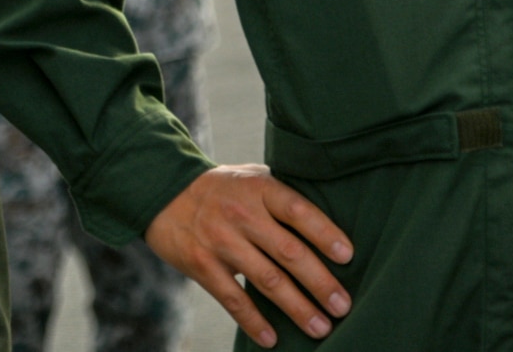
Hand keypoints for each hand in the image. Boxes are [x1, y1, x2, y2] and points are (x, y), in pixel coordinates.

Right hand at [145, 165, 352, 346]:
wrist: (163, 191)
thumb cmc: (222, 188)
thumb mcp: (251, 177)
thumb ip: (282, 195)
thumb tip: (328, 225)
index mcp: (259, 188)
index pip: (298, 210)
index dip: (324, 232)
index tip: (348, 255)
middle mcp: (241, 213)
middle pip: (288, 251)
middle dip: (319, 282)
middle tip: (343, 306)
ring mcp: (220, 241)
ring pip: (266, 280)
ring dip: (296, 308)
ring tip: (321, 328)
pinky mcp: (201, 265)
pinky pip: (233, 298)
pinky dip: (254, 322)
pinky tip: (273, 339)